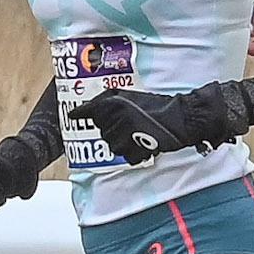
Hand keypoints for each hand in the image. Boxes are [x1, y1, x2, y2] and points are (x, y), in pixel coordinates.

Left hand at [82, 83, 247, 164]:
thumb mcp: (134, 97)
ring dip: (124, 143)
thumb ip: (113, 101)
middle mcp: (116, 117)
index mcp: (115, 103)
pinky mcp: (134, 148)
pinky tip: (144, 144)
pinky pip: (127, 156)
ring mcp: (124, 134)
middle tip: (130, 127)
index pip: (90, 109)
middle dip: (113, 131)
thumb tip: (94, 107)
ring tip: (139, 135)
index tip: (72, 116)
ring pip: (113, 146)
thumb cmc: (159, 106)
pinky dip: (134, 153)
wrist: (181, 118)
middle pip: (103, 131)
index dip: (79, 113)